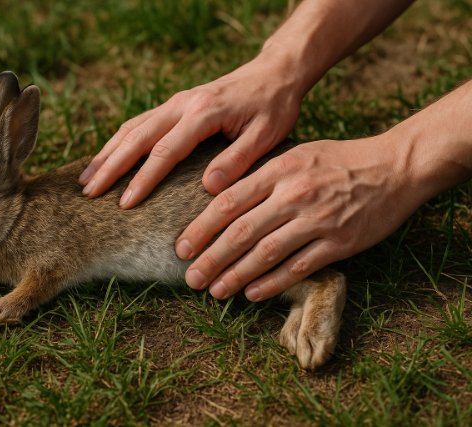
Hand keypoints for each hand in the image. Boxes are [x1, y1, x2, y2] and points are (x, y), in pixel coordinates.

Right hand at [78, 56, 302, 205]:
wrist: (275, 72)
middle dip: (110, 166)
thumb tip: (208, 187)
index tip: (125, 203)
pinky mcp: (175, 105)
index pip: (165, 150)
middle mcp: (182, 104)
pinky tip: (107, 158)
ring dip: (107, 153)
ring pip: (131, 128)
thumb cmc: (274, 106)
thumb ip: (238, 160)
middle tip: (88, 193)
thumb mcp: (267, 134)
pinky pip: (139, 123)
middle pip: (136, 137)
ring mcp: (175, 103)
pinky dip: (118, 142)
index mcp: (203, 112)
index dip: (143, 179)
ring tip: (86, 179)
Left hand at [175, 135, 427, 300]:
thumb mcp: (295, 155)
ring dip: (236, 275)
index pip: (228, 202)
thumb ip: (260, 176)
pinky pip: (299, 267)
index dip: (201, 228)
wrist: (394, 167)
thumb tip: (219, 199)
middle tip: (191, 279)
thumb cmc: (338, 160)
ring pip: (266, 253)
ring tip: (215, 291)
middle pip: (241, 232)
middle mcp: (294, 194)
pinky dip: (272, 283)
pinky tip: (252, 294)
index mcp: (278, 170)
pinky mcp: (339, 242)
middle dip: (211, 259)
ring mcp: (317, 219)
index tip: (181, 248)